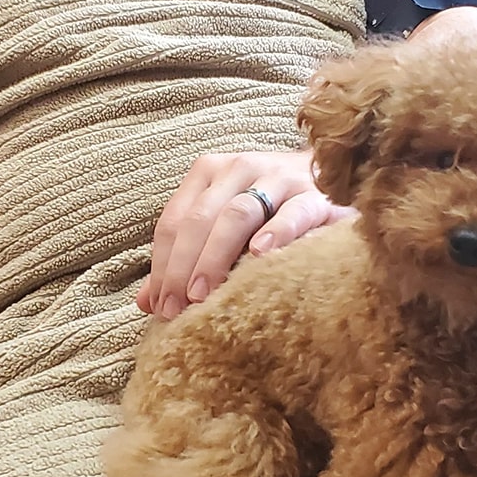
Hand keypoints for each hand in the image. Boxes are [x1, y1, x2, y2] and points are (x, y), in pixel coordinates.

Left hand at [136, 148, 351, 320]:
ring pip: (239, 213)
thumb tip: (145, 303)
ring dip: (216, 256)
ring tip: (204, 293)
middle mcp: (241, 168)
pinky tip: (260, 257)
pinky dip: (275, 234)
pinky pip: (293, 213)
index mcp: (210, 172)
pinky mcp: (316, 195)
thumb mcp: (221, 229)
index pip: (175, 220)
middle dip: (183, 266)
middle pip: (201, 218)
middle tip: (178, 308)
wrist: (331, 180)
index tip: (161, 307)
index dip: (163, 264)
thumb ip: (183, 261)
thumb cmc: (267, 212)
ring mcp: (280, 178)